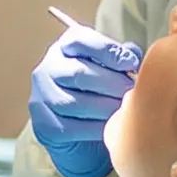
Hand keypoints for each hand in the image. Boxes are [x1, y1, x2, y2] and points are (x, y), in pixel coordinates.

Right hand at [28, 24, 142, 176]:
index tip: (131, 62)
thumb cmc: (99, 93)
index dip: (108, 50)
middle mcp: (48, 69)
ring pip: (73, 102)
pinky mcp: (45, 125)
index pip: (80, 40)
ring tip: (123, 110)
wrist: (82, 136)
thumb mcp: (111, 70)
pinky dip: (96, 128)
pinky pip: (71, 127)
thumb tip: (133, 55)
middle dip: (111, 83)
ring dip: (104, 108)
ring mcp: (42, 97)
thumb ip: (121, 59)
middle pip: (78, 73)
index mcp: (65, 48)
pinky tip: (111, 128)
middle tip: (131, 91)